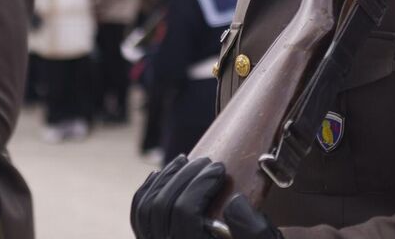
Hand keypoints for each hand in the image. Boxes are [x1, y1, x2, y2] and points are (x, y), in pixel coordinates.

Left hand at [132, 155, 273, 238]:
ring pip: (146, 209)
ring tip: (185, 162)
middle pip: (161, 207)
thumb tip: (234, 202)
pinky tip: (161, 175)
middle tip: (207, 162)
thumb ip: (254, 231)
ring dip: (165, 179)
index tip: (220, 169)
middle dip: (184, 177)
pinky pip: (140, 218)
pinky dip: (148, 192)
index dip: (200, 185)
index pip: (184, 214)